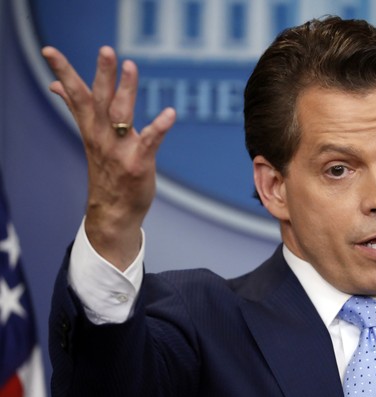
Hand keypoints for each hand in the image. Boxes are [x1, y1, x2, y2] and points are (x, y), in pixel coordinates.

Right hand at [42, 46, 175, 269]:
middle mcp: (102, 136)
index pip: (75, 95)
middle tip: (107, 49)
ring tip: (131, 66)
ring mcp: (120, 150)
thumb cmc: (106, 170)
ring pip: (122, 115)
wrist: (113, 212)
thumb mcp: (90, 136)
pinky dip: (159, 127)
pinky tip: (170, 113)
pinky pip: (150, 142)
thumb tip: (56, 86)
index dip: (63, 72)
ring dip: (126, 90)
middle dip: (102, 74)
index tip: (49, 50)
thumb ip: (77, 109)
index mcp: (91, 128)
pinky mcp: (138, 163)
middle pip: (99, 100)